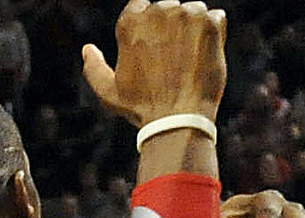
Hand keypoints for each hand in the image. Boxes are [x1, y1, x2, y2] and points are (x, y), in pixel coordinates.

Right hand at [81, 0, 227, 127]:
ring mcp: (186, 15)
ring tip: (190, 59)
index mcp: (132, 20)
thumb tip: (88, 49)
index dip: (151, 29)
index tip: (157, 49)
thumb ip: (94, 68)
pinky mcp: (210, 24)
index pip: (143, 7)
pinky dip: (214, 33)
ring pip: (193, 11)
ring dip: (194, 29)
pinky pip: (216, 17)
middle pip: (169, 8)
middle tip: (174, 59)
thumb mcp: (109, 93)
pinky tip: (205, 56)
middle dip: (172, 28)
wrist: (178, 121)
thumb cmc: (142, 109)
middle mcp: (158, 11)